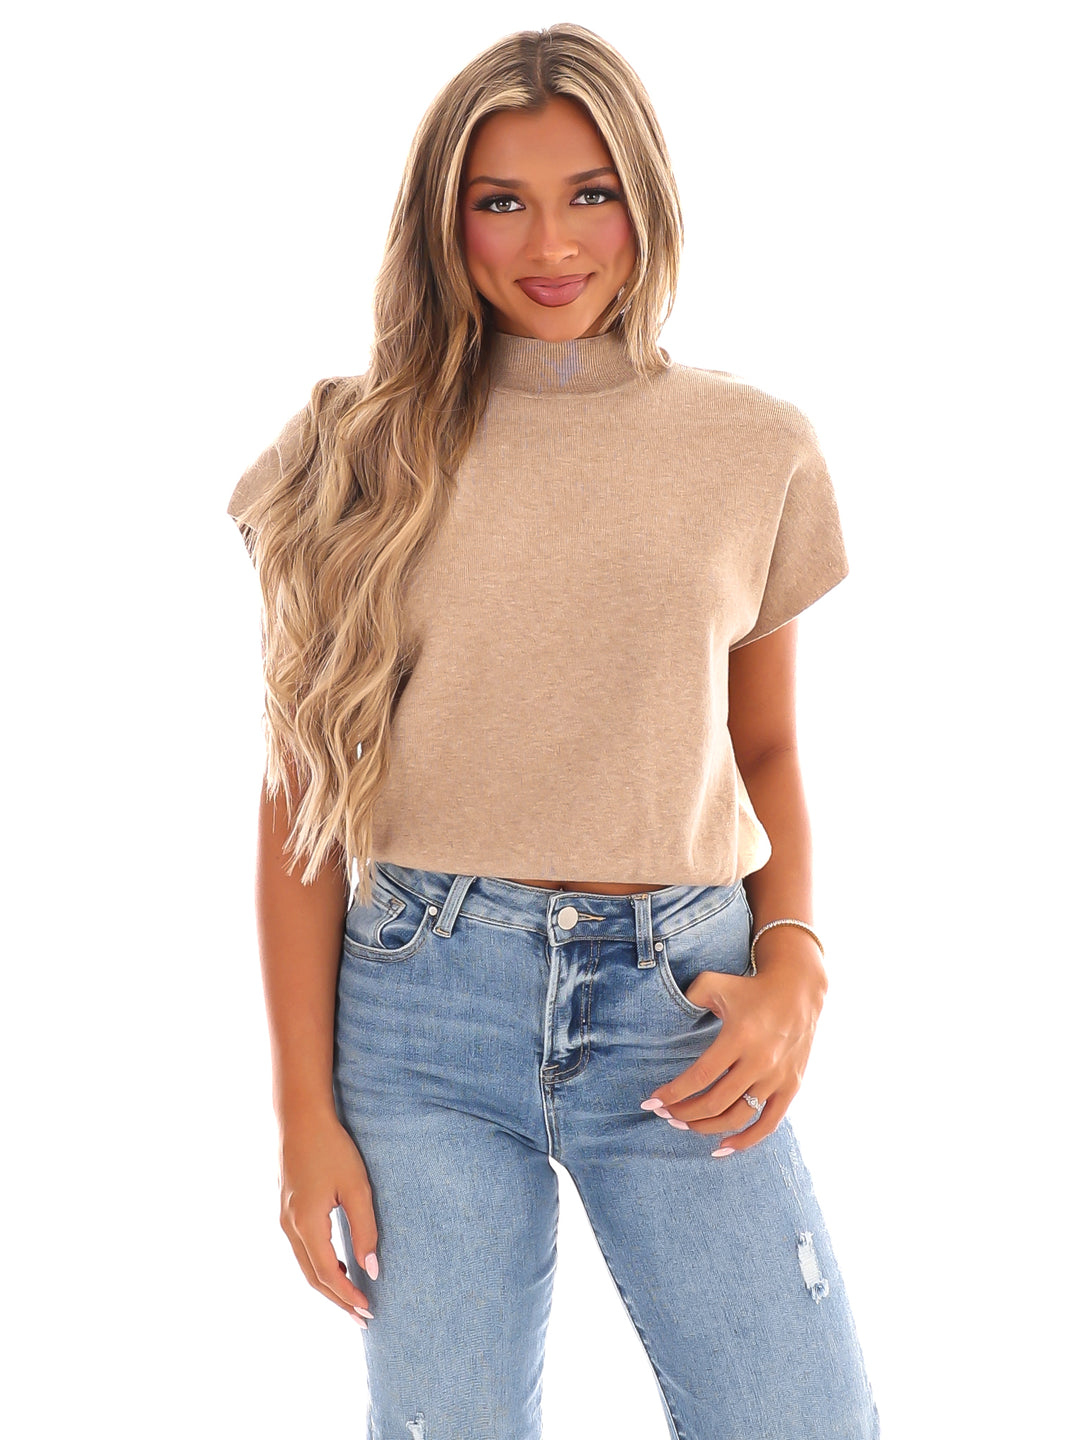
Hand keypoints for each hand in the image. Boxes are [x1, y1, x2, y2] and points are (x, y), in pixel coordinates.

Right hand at [278, 1113, 378, 1324]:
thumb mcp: (357, 1186)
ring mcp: (284, 1219)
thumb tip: (372, 1269)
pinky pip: (302, 1250)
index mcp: (307, 1224)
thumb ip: (365, 1228)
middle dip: (338, 1300)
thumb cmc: (332, 1148)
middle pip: (313, 1278)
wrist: (300, 1120)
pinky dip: (320, 1266)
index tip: (368, 1311)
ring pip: (305, 1266)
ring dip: (328, 1285)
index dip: (348, 1296)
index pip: (328, 1274)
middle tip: (363, 1318)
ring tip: (354, 1297)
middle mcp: (289, 1227)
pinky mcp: (287, 1211)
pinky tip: (340, 1265)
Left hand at [643, 936, 827, 1153]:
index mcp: (739, 1037)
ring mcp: (778, 1077)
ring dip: (706, 1127)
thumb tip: (668, 1014)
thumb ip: (690, 995)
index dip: (674, 1093)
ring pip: (737, 1117)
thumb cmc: (749, 988)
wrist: (798, 991)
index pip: (700, 1076)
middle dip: (684, 1113)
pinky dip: (745, 1141)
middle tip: (665, 1113)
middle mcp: (760, 1061)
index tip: (652, 1101)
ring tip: (684, 1125)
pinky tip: (722, 1146)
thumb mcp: (716, 982)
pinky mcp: (791, 1087)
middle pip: (715, 1102)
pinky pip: (768, 1124)